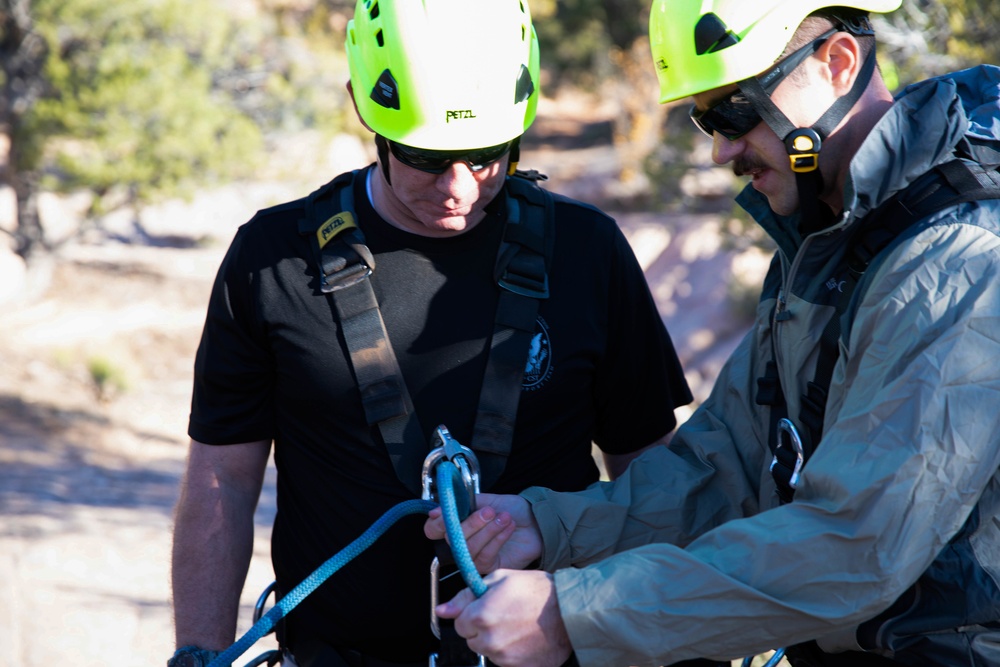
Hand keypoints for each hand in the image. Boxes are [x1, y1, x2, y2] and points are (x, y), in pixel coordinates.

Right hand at [424, 493, 541, 572]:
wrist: (536, 521)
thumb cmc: (513, 510)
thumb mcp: (487, 500)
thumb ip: (462, 503)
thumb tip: (436, 508)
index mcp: (458, 523)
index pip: (433, 529)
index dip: (436, 523)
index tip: (446, 512)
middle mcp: (463, 541)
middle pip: (452, 539)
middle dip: (471, 523)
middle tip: (488, 512)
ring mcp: (474, 556)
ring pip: (469, 548)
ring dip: (488, 530)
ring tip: (503, 518)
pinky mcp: (489, 567)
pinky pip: (485, 555)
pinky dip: (498, 539)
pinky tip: (507, 528)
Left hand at [436, 569, 571, 666]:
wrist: (569, 612)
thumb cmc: (538, 591)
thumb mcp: (499, 579)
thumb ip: (466, 595)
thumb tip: (442, 610)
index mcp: (481, 615)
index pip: (459, 623)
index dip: (472, 613)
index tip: (486, 607)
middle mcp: (489, 640)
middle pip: (471, 639)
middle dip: (482, 628)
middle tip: (504, 614)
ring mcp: (503, 657)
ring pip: (487, 651)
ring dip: (496, 640)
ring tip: (517, 624)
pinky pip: (503, 661)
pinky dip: (510, 652)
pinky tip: (523, 637)